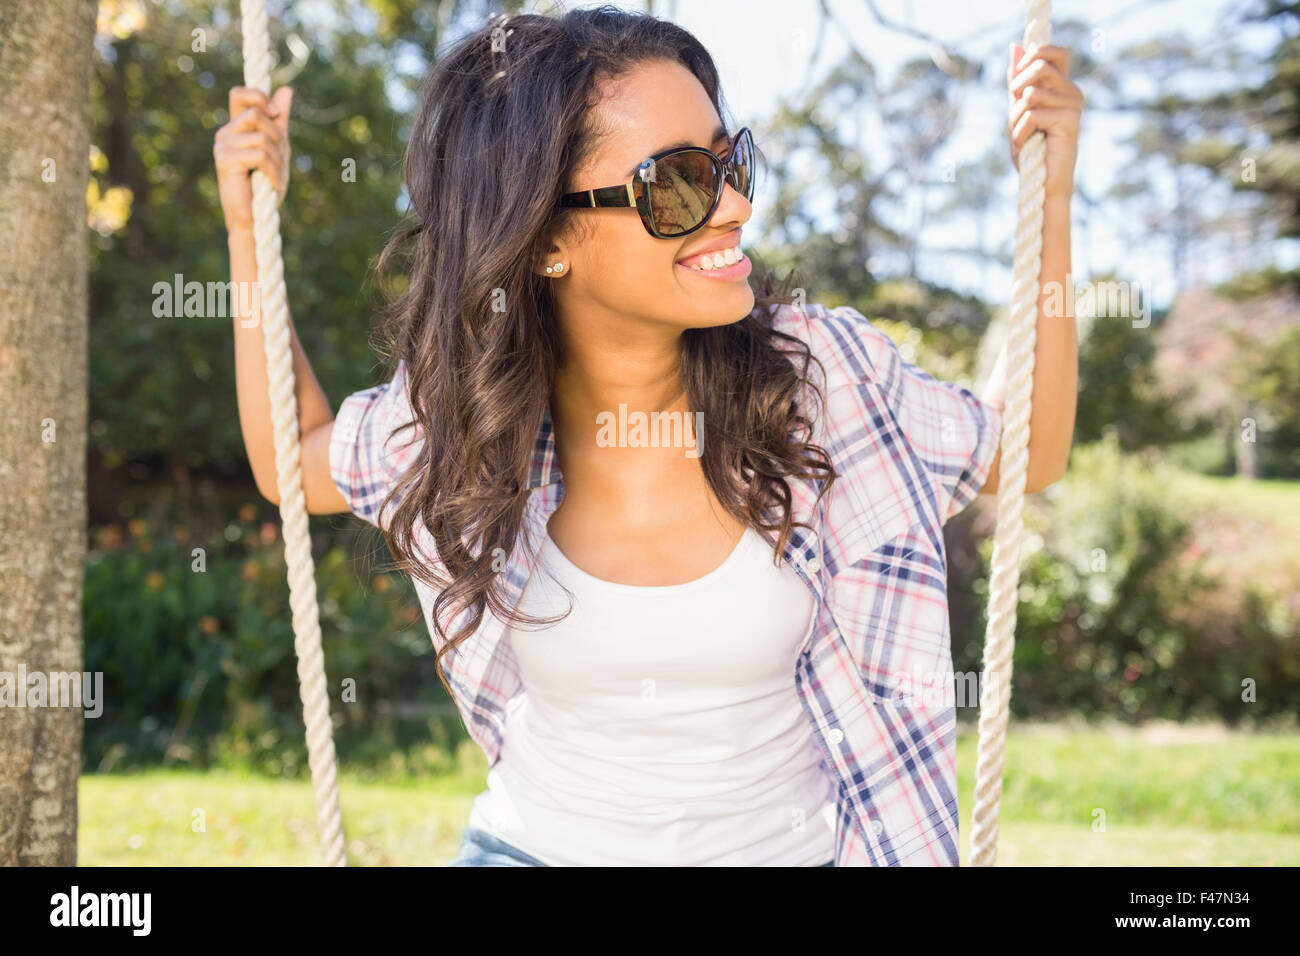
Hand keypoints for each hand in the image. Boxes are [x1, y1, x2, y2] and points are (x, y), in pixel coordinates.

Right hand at [214, 85, 292, 233]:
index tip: (275, 114)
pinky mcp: (225, 160)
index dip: (260, 96)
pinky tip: (272, 185)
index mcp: (236, 127)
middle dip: (278, 139)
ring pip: (262, 137)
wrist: (255, 219)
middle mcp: (225, 133)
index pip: (240, 94)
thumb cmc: (265, 185)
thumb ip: (279, 121)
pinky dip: (273, 171)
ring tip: (275, 178)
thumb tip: (286, 90)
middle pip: (258, 114)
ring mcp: (222, 146)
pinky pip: (259, 154)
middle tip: (279, 162)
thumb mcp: (278, 148)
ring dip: (278, 160)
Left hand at [1007, 44, 1082, 200]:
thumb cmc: (1031, 149)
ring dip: (1016, 117)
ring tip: (1022, 135)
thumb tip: (1015, 47)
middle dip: (1016, 89)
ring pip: (1030, 93)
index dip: (1031, 58)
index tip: (1017, 84)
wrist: (1043, 183)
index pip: (1052, 52)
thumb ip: (1017, 82)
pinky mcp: (1070, 118)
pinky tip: (1027, 145)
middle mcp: (1072, 91)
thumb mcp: (1018, 111)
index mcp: (1063, 86)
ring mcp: (1073, 104)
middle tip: (1015, 113)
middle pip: (1038, 67)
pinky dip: (1020, 132)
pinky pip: (1032, 114)